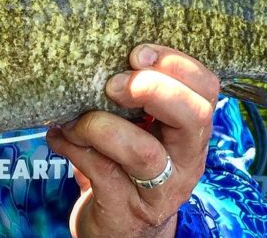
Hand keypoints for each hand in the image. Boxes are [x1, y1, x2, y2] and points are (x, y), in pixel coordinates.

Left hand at [46, 44, 218, 237]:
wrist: (118, 227)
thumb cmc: (124, 162)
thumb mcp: (139, 126)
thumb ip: (133, 94)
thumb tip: (99, 46)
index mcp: (192, 131)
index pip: (207, 88)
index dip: (176, 63)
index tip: (136, 53)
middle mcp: (186, 161)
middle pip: (194, 117)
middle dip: (154, 89)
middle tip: (114, 84)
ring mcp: (159, 190)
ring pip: (144, 152)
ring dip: (101, 126)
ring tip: (75, 120)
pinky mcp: (126, 211)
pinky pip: (102, 173)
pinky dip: (74, 149)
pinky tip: (59, 136)